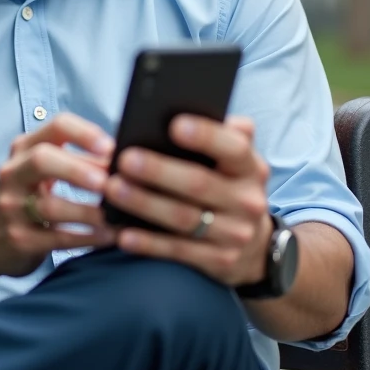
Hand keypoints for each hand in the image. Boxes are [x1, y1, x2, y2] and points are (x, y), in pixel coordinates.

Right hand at [0, 114, 116, 277]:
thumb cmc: (28, 198)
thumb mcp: (41, 170)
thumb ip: (76, 159)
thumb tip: (126, 158)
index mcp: (25, 148)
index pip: (56, 126)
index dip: (85, 133)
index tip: (111, 147)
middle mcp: (13, 173)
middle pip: (42, 160)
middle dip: (79, 169)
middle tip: (108, 182)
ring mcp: (12, 207)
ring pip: (50, 206)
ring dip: (88, 211)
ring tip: (117, 215)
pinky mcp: (18, 239)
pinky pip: (56, 238)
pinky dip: (85, 238)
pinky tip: (108, 236)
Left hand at [102, 114, 271, 286]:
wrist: (257, 248)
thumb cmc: (228, 187)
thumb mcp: (235, 161)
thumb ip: (220, 134)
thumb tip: (190, 107)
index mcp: (250, 167)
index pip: (233, 146)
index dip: (205, 135)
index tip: (173, 124)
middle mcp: (248, 200)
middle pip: (199, 184)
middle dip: (159, 171)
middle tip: (124, 159)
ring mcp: (235, 235)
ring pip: (184, 219)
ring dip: (145, 204)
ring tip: (112, 189)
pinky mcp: (219, 262)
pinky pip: (178, 251)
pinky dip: (149, 243)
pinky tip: (122, 233)